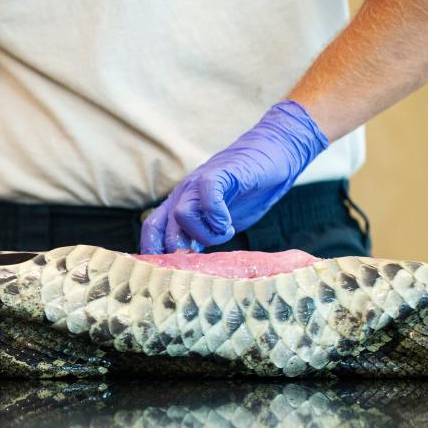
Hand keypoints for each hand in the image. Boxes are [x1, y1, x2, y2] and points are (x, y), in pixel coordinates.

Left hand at [140, 101, 327, 253]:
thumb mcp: (219, 222)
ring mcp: (198, 182)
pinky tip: (229, 222)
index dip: (154, 253)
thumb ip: (202, 237)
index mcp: (179, 204)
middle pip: (160, 228)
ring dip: (206, 234)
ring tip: (225, 231)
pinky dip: (217, 217)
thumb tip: (190, 266)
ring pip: (182, 216)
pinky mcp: (219, 174)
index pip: (151, 230)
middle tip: (205, 256)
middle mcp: (182, 193)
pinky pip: (207, 199)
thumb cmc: (249, 191)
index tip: (170, 273)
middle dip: (180, 251)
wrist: (276, 154)